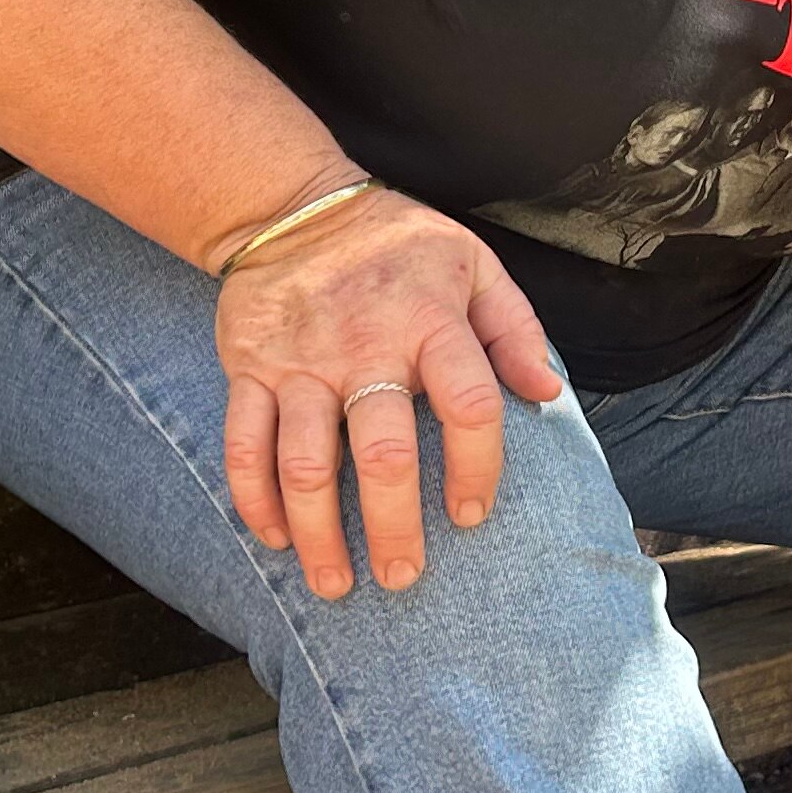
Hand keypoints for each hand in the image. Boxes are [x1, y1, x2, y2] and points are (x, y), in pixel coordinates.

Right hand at [217, 184, 562, 598]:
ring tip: (335, 584)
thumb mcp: (474, 266)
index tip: (470, 516)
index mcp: (429, 320)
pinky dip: (255, 499)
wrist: (295, 209)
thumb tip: (547, 394)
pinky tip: (274, 539)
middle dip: (393, 527)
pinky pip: (245, 444)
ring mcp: (301, 361)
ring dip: (318, 534)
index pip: (469, 406)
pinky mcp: (249, 368)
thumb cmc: (399, 247)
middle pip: (383, 453)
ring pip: (305, 464)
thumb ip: (515, 329)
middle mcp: (364, 345)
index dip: (477, 470)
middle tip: (403, 575)